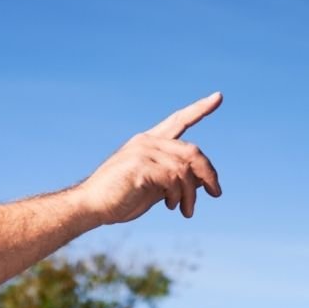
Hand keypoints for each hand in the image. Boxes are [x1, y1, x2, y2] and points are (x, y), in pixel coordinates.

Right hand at [79, 92, 221, 223]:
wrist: (90, 207)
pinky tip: (171, 206)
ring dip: (190, 193)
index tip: (218, 97)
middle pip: (192, 151)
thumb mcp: (152, 188)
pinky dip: (178, 194)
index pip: (178, 121)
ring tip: (185, 210)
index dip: (199, 110)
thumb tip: (200, 184)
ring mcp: (143, 152)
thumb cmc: (118, 200)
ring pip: (185, 169)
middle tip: (216, 193)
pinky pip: (173, 178)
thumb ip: (173, 180)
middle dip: (208, 173)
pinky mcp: (140, 166)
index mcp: (148, 142)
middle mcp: (147, 141)